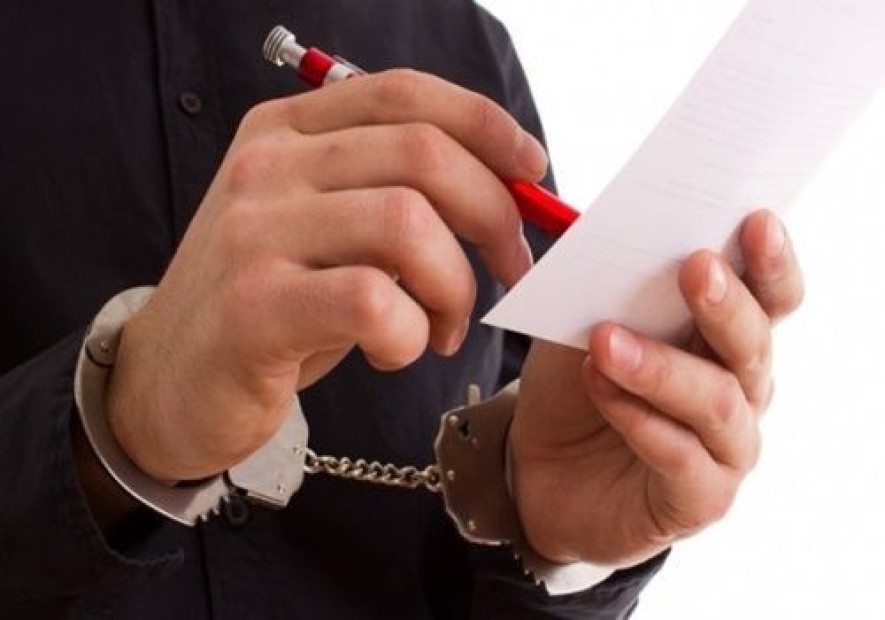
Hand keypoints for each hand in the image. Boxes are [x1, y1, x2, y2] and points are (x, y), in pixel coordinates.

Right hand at [105, 70, 547, 480]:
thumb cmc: (271, 303)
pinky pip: (375, 302)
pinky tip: (393, 351)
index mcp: (286, 132)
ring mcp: (253, 232)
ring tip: (442, 327)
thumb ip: (392, 194)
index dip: (486, 125)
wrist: (169, 381)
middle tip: (510, 272)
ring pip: (407, 225)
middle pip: (423, 155)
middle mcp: (266, 167)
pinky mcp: (254, 306)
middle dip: (495, 217)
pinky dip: (411, 335)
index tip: (532, 173)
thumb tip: (507, 194)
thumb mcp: (322, 228)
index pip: (405, 94)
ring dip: (455, 287)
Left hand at [510, 210, 803, 565]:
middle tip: (695, 267)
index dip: (770, 262)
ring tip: (605, 341)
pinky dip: (637, 418)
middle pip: (754, 343)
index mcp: (723, 338)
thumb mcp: (586, 324)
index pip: (769, 297)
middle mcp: (741, 389)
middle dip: (727, 303)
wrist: (541, 466)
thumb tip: (613, 231)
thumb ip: (610, 288)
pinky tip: (599, 389)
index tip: (757, 219)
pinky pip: (680, 456)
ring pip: (716, 400)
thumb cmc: (577, 386)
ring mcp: (726, 447)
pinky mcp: (700, 497)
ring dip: (660, 366)